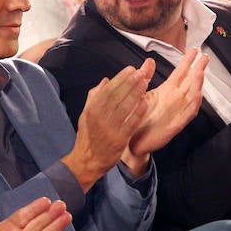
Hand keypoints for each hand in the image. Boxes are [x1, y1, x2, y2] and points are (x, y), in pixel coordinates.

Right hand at [66, 63, 149, 189]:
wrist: (87, 161)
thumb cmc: (88, 136)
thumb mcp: (85, 114)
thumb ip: (94, 96)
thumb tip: (105, 80)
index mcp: (92, 109)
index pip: (108, 89)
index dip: (120, 78)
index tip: (131, 69)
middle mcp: (100, 117)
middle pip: (117, 96)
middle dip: (130, 82)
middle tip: (141, 72)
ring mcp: (109, 129)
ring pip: (124, 107)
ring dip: (136, 94)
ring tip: (145, 83)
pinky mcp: (119, 140)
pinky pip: (130, 123)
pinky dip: (138, 112)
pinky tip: (145, 103)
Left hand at [128, 50, 208, 162]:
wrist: (134, 140)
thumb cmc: (139, 117)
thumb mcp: (142, 94)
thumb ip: (146, 77)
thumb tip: (149, 60)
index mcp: (167, 91)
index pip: (180, 73)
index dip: (187, 62)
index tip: (194, 51)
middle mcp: (175, 100)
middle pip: (189, 82)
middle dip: (198, 69)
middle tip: (205, 57)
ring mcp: (177, 111)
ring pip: (191, 96)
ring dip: (196, 85)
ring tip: (200, 72)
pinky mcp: (175, 125)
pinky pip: (187, 114)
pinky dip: (193, 105)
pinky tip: (198, 96)